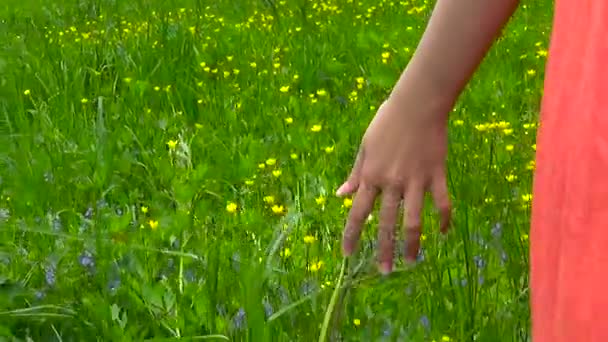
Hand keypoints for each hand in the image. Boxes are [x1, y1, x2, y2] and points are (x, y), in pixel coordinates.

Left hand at [337, 97, 451, 273]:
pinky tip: (444, 233)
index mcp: (371, 176)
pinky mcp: (436, 175)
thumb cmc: (387, 123)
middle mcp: (392, 183)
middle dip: (382, 250)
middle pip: (385, 224)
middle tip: (382, 271)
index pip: (357, 213)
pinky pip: (442, 203)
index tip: (347, 254)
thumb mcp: (365, 148)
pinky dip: (444, 219)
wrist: (417, 104)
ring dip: (412, 244)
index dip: (351, 235)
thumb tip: (341, 195)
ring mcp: (416, 181)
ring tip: (411, 262)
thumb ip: (355, 174)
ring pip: (413, 221)